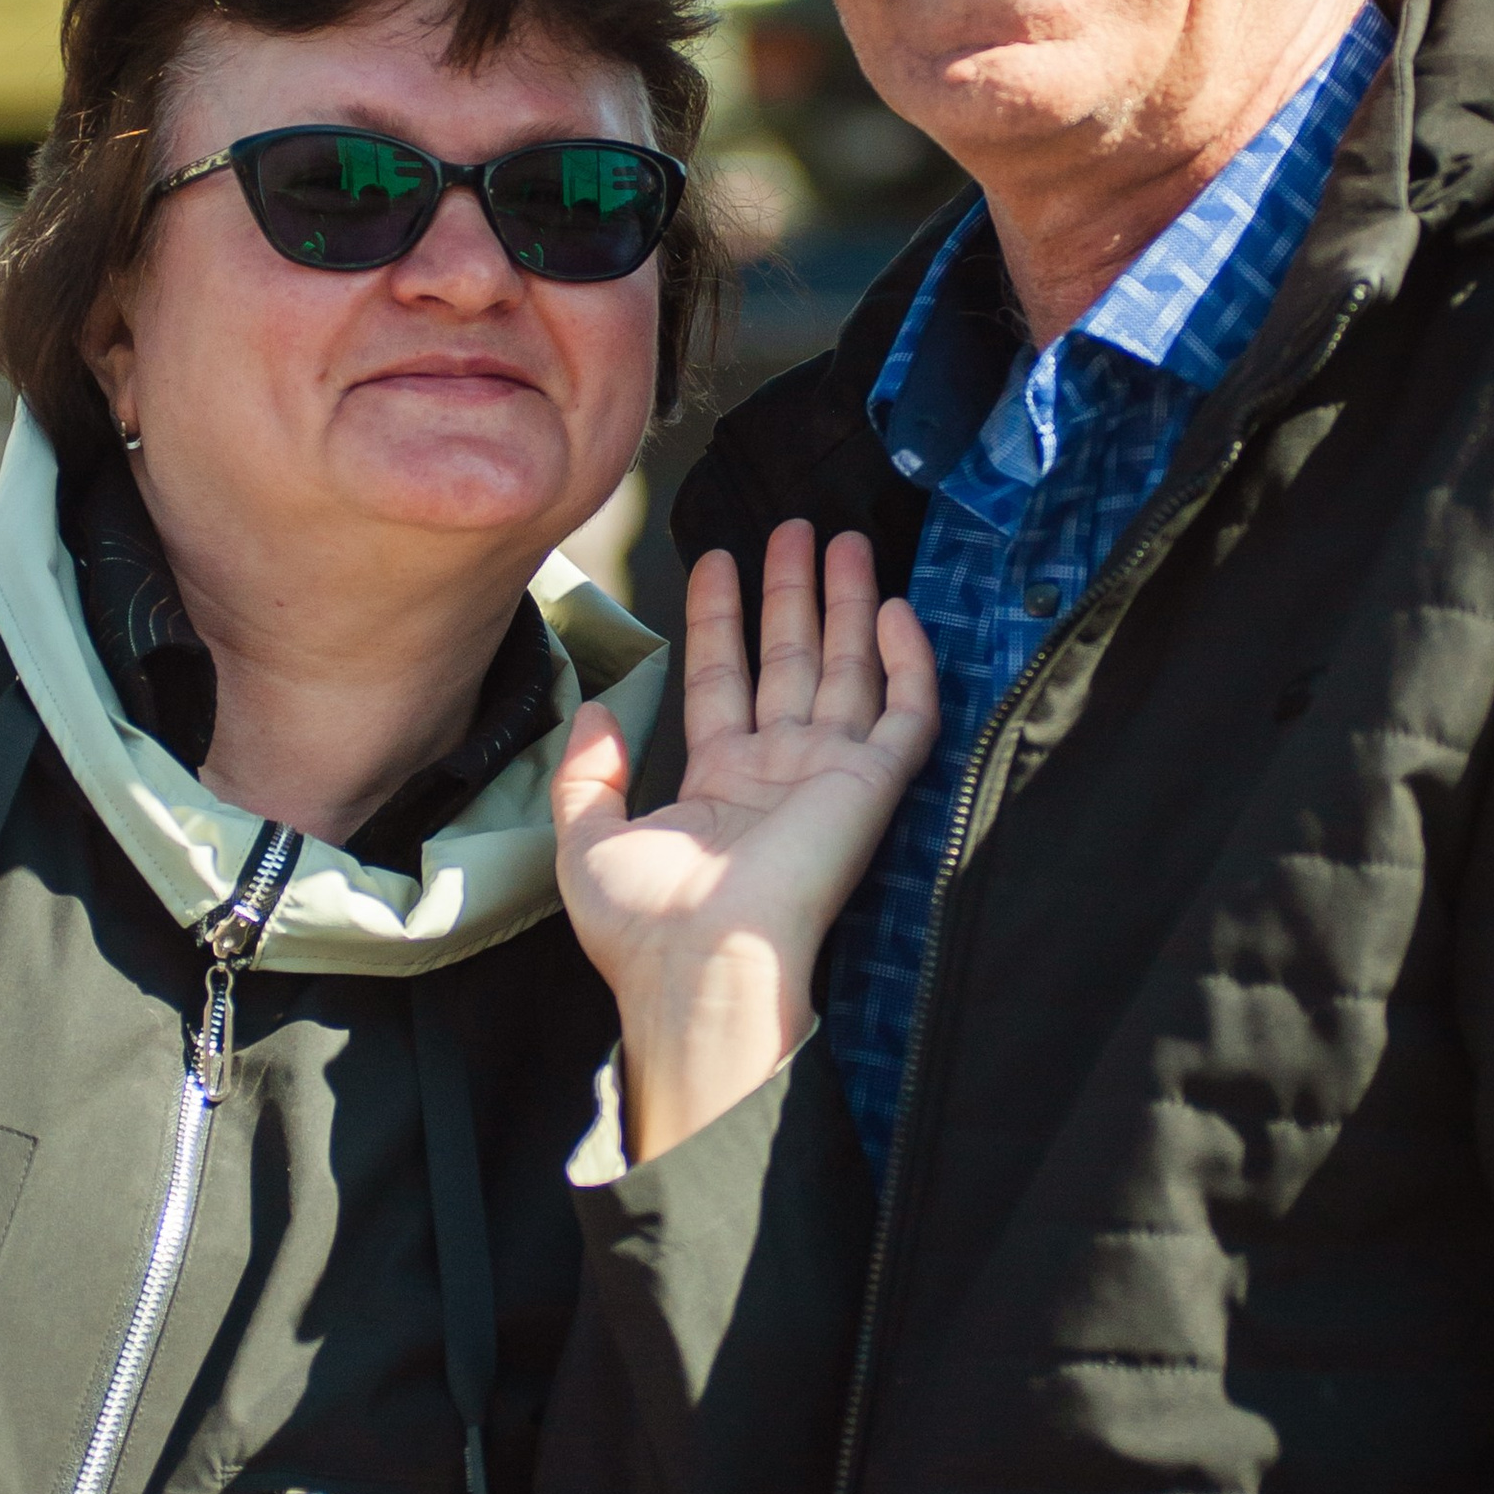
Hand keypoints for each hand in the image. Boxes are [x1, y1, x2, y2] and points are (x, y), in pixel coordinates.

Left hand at [553, 519, 935, 1161]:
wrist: (702, 965)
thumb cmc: (645, 923)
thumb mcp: (587, 841)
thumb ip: (588, 772)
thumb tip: (596, 709)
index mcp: (718, 784)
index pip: (724, 679)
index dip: (723, 618)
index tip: (721, 560)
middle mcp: (779, 773)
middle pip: (791, 660)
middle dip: (792, 592)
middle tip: (796, 528)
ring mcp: (828, 776)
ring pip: (846, 670)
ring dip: (846, 603)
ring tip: (844, 538)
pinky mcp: (873, 788)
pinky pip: (905, 714)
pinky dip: (906, 662)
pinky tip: (894, 609)